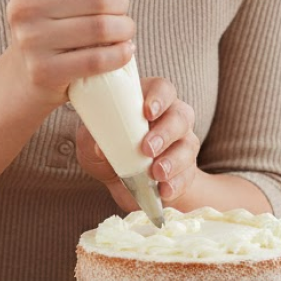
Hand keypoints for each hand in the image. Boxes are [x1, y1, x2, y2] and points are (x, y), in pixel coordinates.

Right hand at [4, 0, 134, 110]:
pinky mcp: (43, 71)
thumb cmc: (51, 20)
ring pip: (101, 28)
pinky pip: (96, 60)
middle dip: (121, 5)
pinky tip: (125, 51)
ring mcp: (30, 40)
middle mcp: (22, 6)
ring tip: (125, 32)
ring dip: (125, 30)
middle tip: (122, 14)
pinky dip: (119, 55)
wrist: (25, 73)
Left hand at [76, 77, 199, 207]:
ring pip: (188, 145)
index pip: (162, 89)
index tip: (148, 112)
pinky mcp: (186, 170)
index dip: (159, 98)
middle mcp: (170, 117)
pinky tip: (164, 190)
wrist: (121, 181)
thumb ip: (92, 139)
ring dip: (173, 160)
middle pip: (180, 116)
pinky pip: (188, 174)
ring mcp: (181, 143)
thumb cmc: (107, 148)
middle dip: (165, 132)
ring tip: (157, 173)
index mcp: (146, 101)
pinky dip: (177, 183)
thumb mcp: (91, 142)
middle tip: (148, 149)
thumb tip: (99, 147)